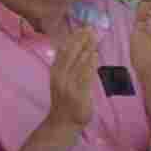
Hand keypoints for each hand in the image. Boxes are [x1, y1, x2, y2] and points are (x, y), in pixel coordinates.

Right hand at [43, 9, 106, 130]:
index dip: (73, 38)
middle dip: (80, 40)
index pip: (64, 50)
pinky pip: (84, 76)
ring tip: (95, 37)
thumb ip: (68, 66)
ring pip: (78, 63)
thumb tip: (80, 49)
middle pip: (70, 53)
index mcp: (55, 71)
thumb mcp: (62, 81)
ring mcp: (68, 85)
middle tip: (91, 29)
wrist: (62, 122)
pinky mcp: (77, 93)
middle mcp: (60, 76)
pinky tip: (95, 55)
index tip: (83, 28)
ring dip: (86, 48)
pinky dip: (89, 65)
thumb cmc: (65, 100)